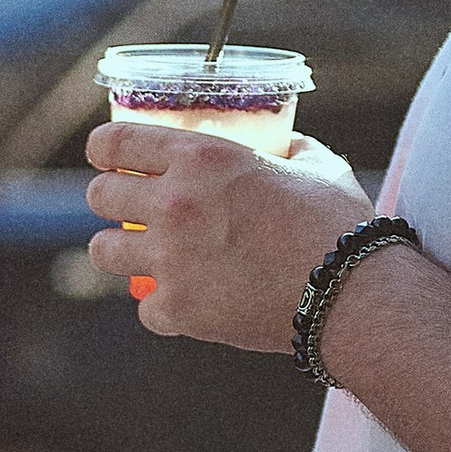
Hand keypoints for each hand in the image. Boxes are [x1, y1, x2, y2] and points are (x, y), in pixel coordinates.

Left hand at [83, 124, 365, 351]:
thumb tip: (285, 144)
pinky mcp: (178, 308)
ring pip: (102, 252)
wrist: (353, 297)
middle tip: (125, 209)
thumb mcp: (316, 166)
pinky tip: (183, 303)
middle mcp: (175, 204)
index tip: (105, 158)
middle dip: (109, 200)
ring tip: (138, 256)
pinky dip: (162, 308)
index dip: (103, 149)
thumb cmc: (340, 226)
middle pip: (98, 196)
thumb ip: (289, 149)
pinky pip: (144, 307)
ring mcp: (170, 260)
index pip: (116, 142)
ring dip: (119, 252)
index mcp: (202, 159)